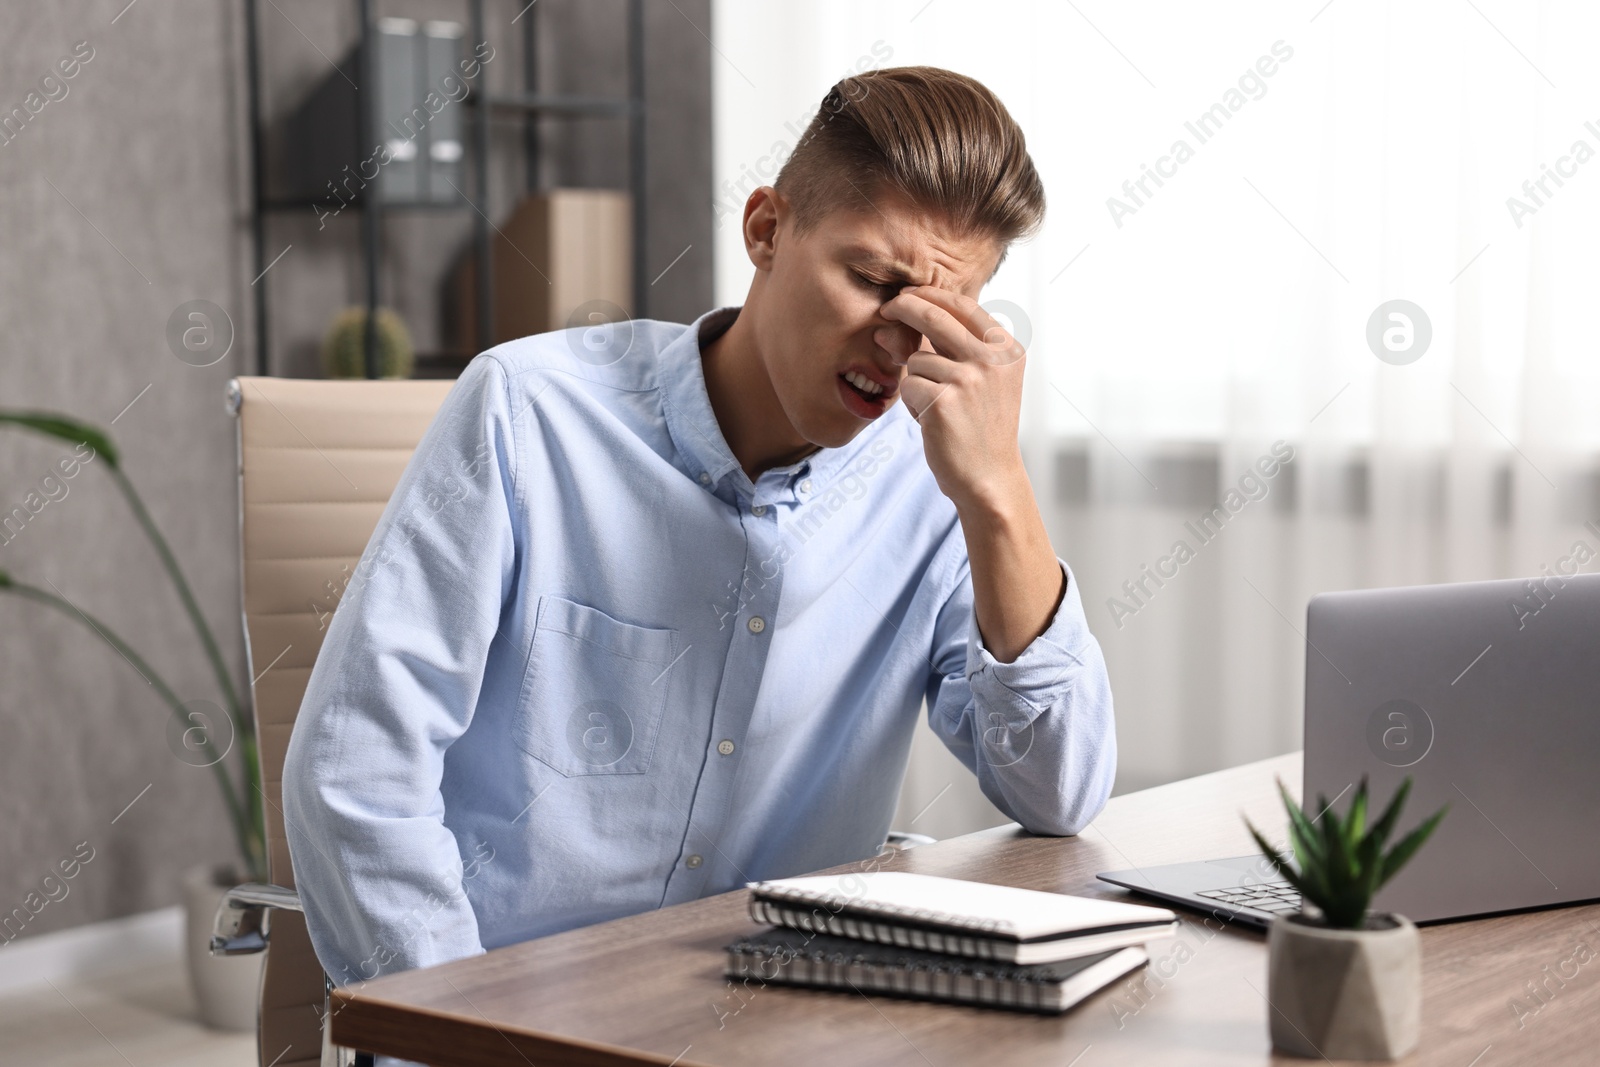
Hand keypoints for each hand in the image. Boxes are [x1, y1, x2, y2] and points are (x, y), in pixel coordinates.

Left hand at [877, 286, 1028, 513]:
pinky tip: (933, 423)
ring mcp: (968, 378)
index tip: (907, 295)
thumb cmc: (981, 427)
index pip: (963, 305)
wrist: (989, 477)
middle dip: (904, 307)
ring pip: (916, 359)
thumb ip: (956, 347)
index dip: (930, 294)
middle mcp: (992, 359)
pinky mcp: (943, 400)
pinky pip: (909, 386)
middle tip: (886, 309)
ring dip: (916, 382)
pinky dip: (913, 404)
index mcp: (1007, 349)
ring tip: (938, 409)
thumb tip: (903, 316)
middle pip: (935, 316)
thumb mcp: (985, 380)